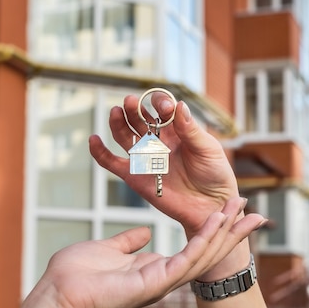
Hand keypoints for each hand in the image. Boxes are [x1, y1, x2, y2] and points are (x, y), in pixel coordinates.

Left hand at [34, 198, 263, 307]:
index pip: (192, 249)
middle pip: (206, 251)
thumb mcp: (109, 249)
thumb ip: (129, 242)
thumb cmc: (77, 274)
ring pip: (203, 255)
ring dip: (225, 233)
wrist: (59, 294)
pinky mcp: (156, 282)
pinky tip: (218, 222)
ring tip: (243, 210)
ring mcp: (161, 281)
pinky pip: (186, 259)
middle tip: (254, 211)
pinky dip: (204, 239)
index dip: (213, 231)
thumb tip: (145, 232)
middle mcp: (163, 276)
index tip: (230, 213)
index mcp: (153, 269)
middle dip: (230, 232)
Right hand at [89, 94, 238, 237]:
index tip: (165, 107)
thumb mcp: (207, 148)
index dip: (160, 104)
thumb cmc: (214, 175)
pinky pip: (111, 163)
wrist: (209, 206)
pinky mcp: (134, 176)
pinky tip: (94, 139)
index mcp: (176, 130)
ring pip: (124, 136)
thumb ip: (191, 130)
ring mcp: (144, 158)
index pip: (162, 110)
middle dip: (134, 109)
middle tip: (130, 101)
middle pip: (138, 120)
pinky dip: (99, 152)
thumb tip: (178, 105)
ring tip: (116, 111)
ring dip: (117, 123)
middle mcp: (157, 141)